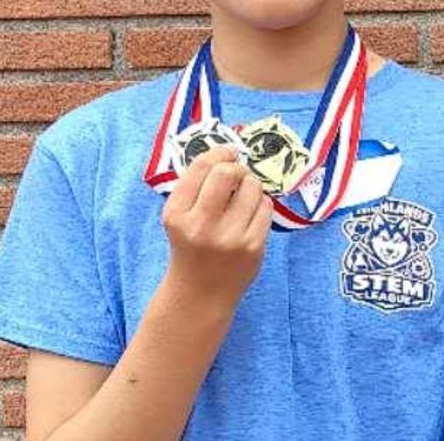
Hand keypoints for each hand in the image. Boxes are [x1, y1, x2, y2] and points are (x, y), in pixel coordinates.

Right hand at [160, 147, 273, 304]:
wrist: (200, 293)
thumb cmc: (191, 247)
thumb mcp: (179, 217)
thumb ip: (195, 187)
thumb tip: (227, 151)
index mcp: (177, 214)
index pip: (202, 169)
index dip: (219, 153)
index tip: (228, 152)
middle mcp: (201, 226)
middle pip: (228, 174)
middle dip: (237, 168)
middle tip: (237, 175)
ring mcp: (230, 238)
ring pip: (253, 188)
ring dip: (251, 187)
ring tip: (242, 199)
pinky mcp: (253, 247)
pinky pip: (266, 207)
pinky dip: (261, 205)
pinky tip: (250, 215)